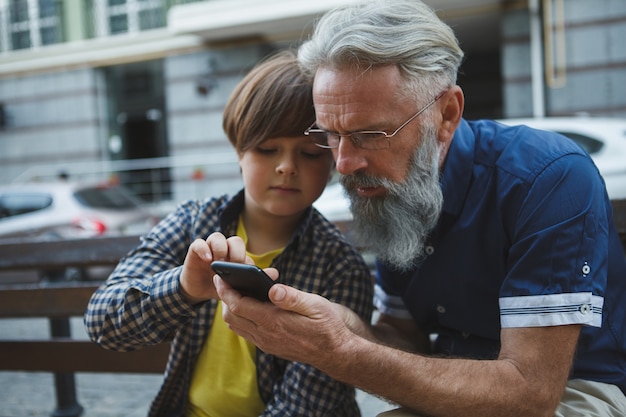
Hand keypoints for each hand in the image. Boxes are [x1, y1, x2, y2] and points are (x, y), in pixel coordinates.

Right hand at [179, 232, 252, 303]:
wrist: (201, 290)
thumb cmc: (220, 287)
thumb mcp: (232, 287)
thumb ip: (241, 283)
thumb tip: (252, 284)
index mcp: (237, 256)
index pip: (246, 250)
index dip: (246, 259)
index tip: (245, 272)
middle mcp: (225, 249)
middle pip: (235, 241)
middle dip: (237, 253)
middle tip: (234, 266)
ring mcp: (210, 248)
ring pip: (218, 237)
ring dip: (221, 249)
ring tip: (219, 262)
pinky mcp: (195, 250)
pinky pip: (199, 244)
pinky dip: (204, 249)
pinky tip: (207, 259)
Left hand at [214, 275, 364, 367]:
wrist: (335, 354)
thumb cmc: (328, 327)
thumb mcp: (316, 306)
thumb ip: (293, 297)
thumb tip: (273, 288)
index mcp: (275, 322)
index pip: (239, 306)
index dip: (226, 291)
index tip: (219, 277)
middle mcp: (266, 336)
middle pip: (232, 317)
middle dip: (225, 298)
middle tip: (226, 281)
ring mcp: (266, 344)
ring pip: (236, 327)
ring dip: (232, 309)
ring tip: (236, 291)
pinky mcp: (270, 347)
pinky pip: (246, 333)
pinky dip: (241, 319)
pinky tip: (250, 306)